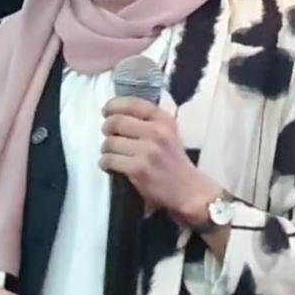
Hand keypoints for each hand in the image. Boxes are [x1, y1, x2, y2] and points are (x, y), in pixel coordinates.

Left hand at [101, 97, 218, 222]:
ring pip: (110, 142)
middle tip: (108, 135)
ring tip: (111, 154)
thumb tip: (117, 114)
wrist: (189, 191)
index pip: (132, 103)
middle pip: (116, 122)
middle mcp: (156, 132)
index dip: (113, 105)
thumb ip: (149, 122)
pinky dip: (105, 163)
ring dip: (106, 149)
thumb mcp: (169, 134)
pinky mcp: (138, 169)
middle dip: (107, 128)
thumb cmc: (175, 163)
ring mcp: (147, 151)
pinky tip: (111, 166)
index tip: (106, 111)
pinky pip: (109, 160)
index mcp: (164, 120)